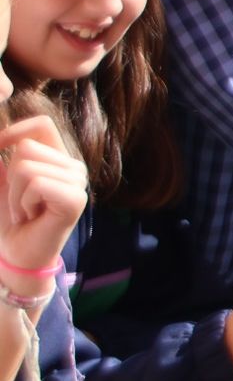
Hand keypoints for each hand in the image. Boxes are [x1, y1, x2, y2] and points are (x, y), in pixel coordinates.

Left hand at [0, 116, 87, 291]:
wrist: (16, 255)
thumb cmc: (10, 219)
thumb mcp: (1, 182)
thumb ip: (0, 158)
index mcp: (59, 159)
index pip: (42, 125)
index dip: (13, 133)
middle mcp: (74, 167)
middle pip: (27, 148)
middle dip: (10, 179)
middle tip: (20, 203)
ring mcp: (78, 182)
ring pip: (27, 168)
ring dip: (15, 196)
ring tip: (25, 212)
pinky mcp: (75, 199)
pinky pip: (36, 184)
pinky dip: (23, 203)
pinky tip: (31, 217)